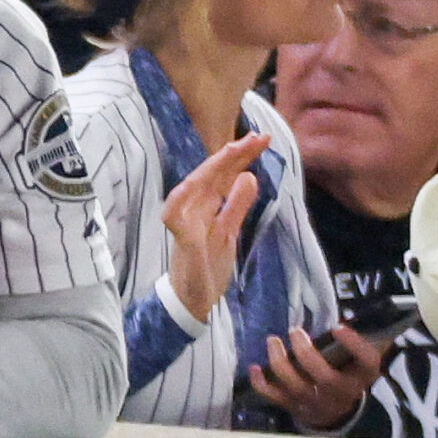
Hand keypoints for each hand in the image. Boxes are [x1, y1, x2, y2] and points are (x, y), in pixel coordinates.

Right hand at [160, 133, 265, 321]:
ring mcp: (186, 224)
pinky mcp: (182, 241)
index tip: (262, 139)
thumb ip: (237, 204)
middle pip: (211, 176)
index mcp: (206, 208)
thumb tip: (249, 176)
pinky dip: (179, 200)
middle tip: (257, 137)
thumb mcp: (229, 231)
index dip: (240, 157)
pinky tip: (190, 184)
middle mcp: (194, 211)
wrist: (194, 301)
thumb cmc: (207, 267)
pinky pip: (175, 217)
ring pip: (193, 189)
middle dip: (232, 155)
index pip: (223, 176)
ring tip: (233, 150)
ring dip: (211, 169)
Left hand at [247, 326, 385, 429]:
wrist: (336, 413)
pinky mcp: (295, 407)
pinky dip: (262, 384)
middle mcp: (341, 392)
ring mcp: (316, 402)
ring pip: (296, 386)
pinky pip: (275, 397)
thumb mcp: (359, 361)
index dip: (354, 344)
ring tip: (272, 340)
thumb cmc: (346, 375)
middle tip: (295, 331)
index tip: (337, 327)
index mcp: (362, 375)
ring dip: (280, 363)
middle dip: (306, 353)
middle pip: (324, 377)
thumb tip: (347, 314)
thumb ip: (355, 342)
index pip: (367, 361)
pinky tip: (254, 367)